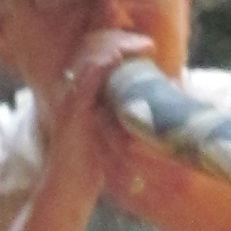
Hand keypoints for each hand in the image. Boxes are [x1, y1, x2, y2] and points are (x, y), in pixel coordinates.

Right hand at [37, 24, 156, 214]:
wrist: (68, 191)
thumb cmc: (92, 166)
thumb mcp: (114, 131)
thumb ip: (127, 111)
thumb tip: (162, 98)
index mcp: (81, 91)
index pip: (97, 51)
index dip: (120, 41)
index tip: (148, 46)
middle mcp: (72, 89)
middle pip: (93, 46)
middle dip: (122, 39)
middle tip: (148, 45)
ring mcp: (70, 97)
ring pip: (90, 55)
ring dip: (118, 45)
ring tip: (143, 47)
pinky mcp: (71, 109)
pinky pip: (86, 77)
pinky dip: (104, 62)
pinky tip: (122, 58)